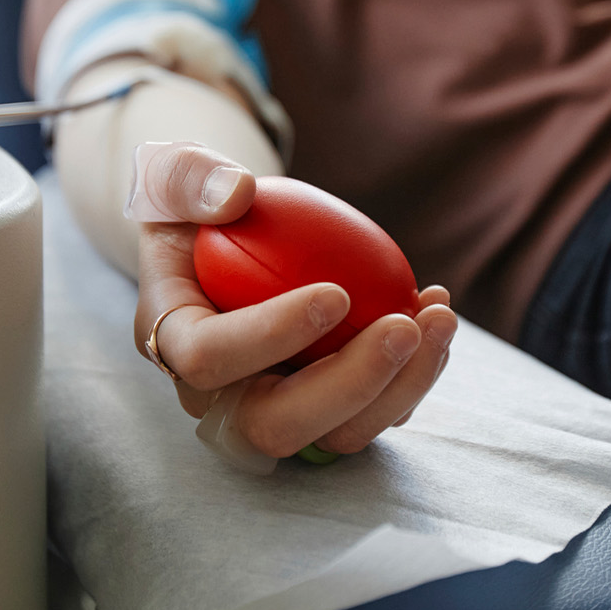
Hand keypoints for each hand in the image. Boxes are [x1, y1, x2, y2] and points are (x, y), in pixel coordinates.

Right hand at [129, 143, 457, 457]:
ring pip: (335, 434)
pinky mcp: (321, 406)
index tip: (336, 293)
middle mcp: (216, 394)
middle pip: (274, 425)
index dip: (271, 335)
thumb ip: (192, 177)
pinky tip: (436, 310)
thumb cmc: (196, 204)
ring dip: (399, 386)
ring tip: (439, 318)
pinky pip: (371, 411)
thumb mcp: (176, 174)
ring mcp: (272, 407)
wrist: (223, 236)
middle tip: (403, 327)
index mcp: (171, 340)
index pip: (210, 358)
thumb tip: (239, 195)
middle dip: (349, 385)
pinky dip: (414, 372)